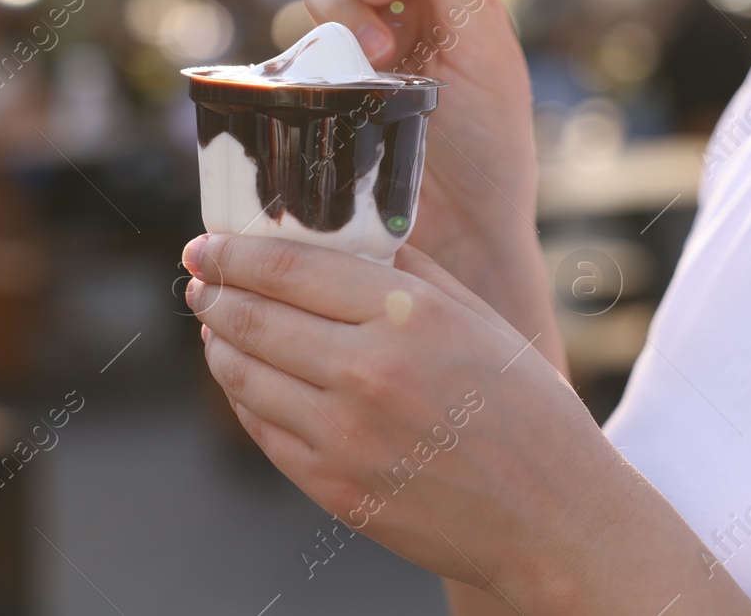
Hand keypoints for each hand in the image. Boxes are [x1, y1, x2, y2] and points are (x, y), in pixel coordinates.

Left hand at [183, 232, 608, 604]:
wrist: (552, 517)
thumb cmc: (524, 408)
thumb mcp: (477, 317)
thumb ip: (407, 271)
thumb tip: (344, 234)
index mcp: (408, 315)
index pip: (290, 269)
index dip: (235, 253)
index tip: (206, 243)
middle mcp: (369, 372)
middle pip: (254, 317)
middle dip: (213, 292)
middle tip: (198, 276)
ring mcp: (345, 436)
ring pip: (245, 377)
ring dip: (217, 344)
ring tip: (212, 325)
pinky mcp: (334, 488)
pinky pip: (264, 431)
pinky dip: (243, 398)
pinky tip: (243, 379)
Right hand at [305, 0, 548, 347]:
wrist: (460, 232)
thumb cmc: (489, 146)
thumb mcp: (483, 54)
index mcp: (444, 4)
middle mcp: (397, 25)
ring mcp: (354, 62)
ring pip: (321, 2)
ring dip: (343, 10)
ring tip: (375, 53)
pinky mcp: (321, 97)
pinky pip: (297, 54)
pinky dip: (310, 50)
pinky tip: (338, 75)